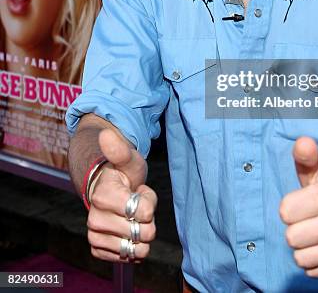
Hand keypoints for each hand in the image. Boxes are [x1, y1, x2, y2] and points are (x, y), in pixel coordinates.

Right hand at [87, 128, 156, 261]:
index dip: (148, 201)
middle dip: (147, 219)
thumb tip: (106, 134)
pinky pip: (127, 258)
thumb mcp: (128, 159)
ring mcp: (95, 235)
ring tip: (132, 217)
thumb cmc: (122, 173)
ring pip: (136, 249)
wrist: (108, 189)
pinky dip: (133, 246)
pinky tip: (127, 230)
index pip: (144, 212)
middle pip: (143, 232)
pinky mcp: (98, 249)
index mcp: (103, 195)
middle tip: (136, 203)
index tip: (138, 190)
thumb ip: (120, 149)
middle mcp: (95, 218)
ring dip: (141, 234)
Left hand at [279, 136, 317, 277]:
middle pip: (293, 239)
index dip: (289, 206)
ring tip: (316, 231)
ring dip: (304, 247)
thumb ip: (305, 154)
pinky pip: (317, 272)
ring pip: (303, 259)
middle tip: (308, 217)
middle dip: (294, 228)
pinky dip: (316, 261)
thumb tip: (303, 144)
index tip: (301, 200)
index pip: (286, 212)